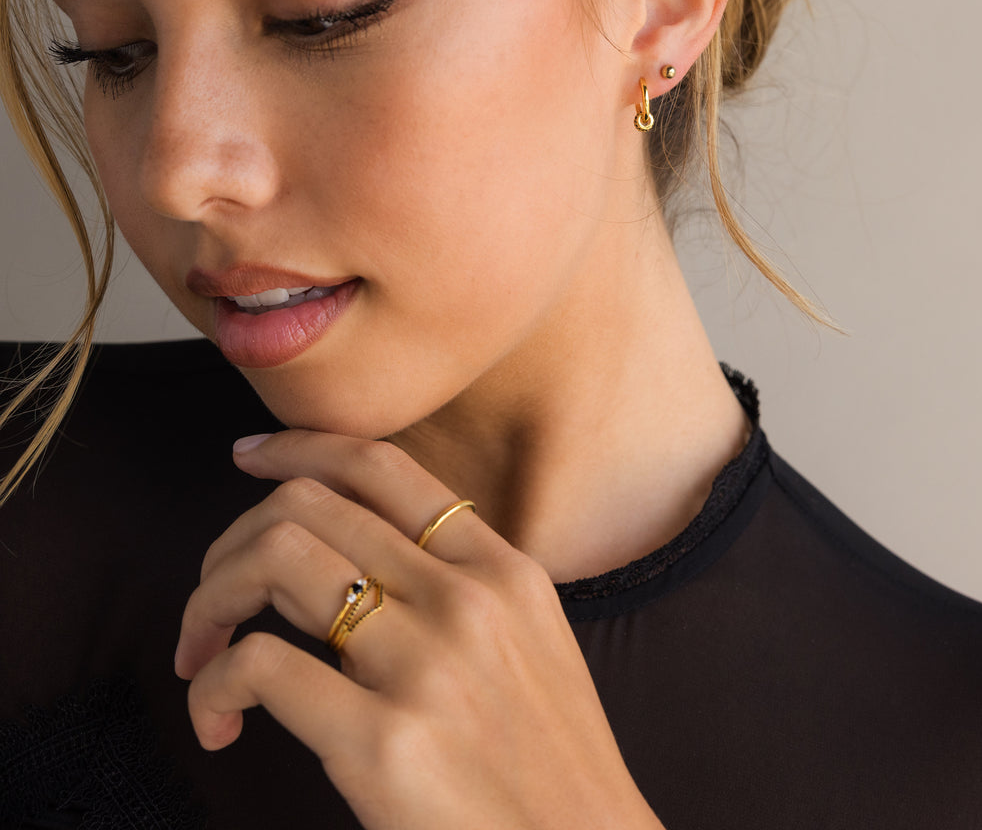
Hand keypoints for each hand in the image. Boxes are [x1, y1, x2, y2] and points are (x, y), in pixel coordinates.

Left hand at [174, 430, 664, 829]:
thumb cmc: (550, 762)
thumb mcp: (530, 641)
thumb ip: (460, 584)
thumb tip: (352, 553)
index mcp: (502, 569)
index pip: (382, 466)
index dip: (301, 447)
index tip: (252, 458)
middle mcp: (465, 599)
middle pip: (310, 505)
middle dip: (234, 541)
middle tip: (215, 591)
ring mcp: (425, 666)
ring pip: (276, 560)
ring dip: (210, 598)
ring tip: (202, 646)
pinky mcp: (383, 743)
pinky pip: (258, 665)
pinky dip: (211, 685)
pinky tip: (219, 720)